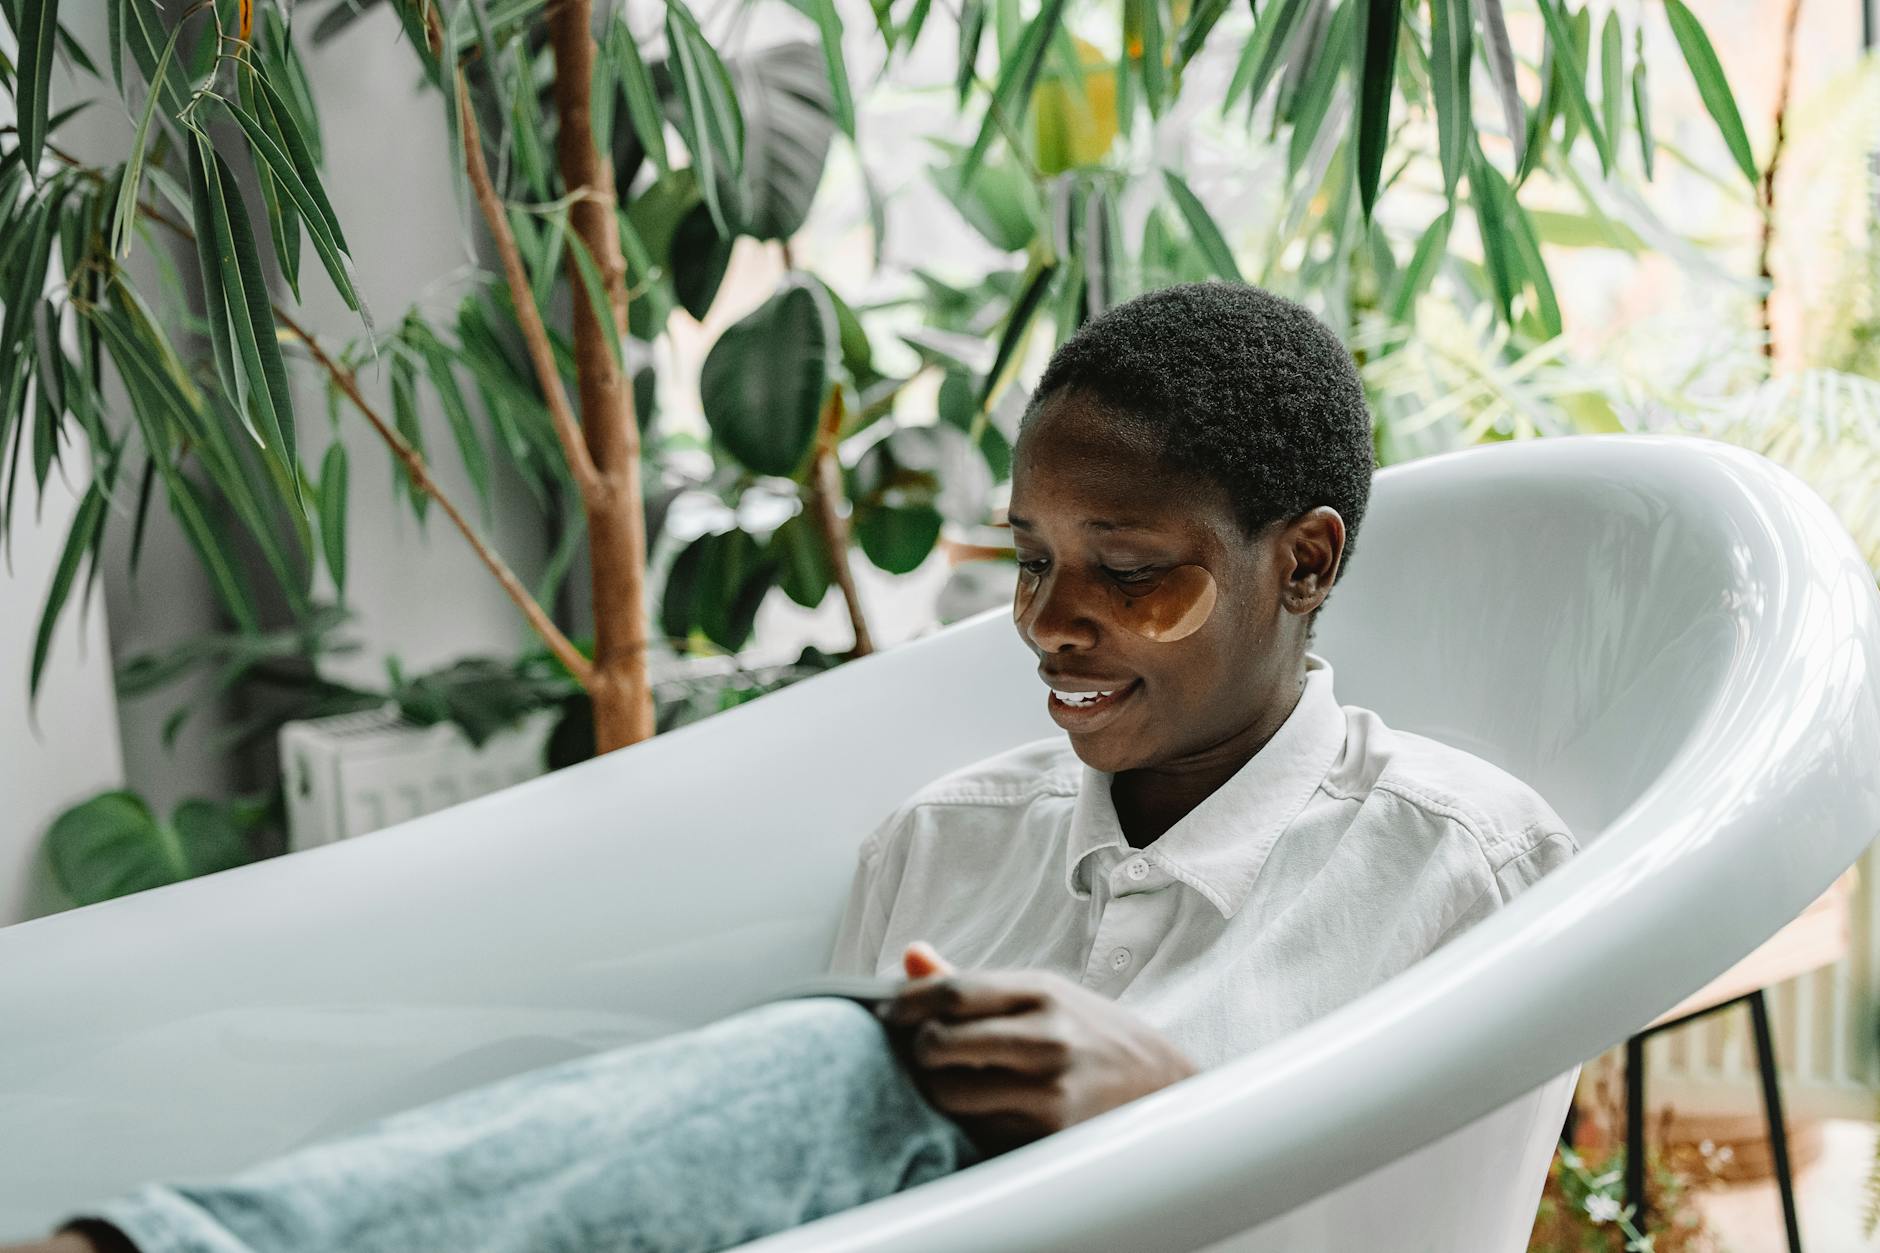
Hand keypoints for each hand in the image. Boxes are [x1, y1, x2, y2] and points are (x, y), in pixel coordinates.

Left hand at [878, 942, 1197, 1153]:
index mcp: (1040, 993)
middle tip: (918, 1050)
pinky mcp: (1048, 1134)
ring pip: (949, 1094)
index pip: (952, 992)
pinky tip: (978, 1106)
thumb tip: (911, 956)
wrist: (1157, 1081)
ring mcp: (1048, 1090)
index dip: (906, 1004)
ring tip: (945, 1078)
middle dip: (917, 1050)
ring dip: (934, 1088)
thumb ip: (970, 982)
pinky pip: (976, 1129)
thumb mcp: (1039, 992)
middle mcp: (1045, 1038)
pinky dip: (965, 1119)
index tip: (888, 1013)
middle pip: (941, 1044)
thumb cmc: (1087, 1031)